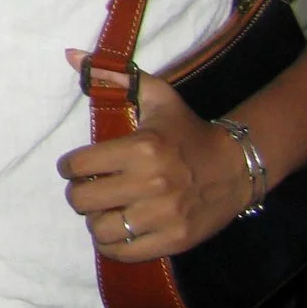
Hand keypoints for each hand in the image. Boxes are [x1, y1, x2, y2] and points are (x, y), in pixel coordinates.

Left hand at [55, 50, 256, 261]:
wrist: (237, 166)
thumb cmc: (188, 130)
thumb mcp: (157, 95)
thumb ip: (113, 76)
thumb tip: (70, 55)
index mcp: (143, 148)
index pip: (79, 165)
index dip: (69, 167)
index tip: (75, 168)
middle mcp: (152, 183)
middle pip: (82, 200)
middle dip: (79, 194)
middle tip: (89, 189)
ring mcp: (164, 215)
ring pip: (100, 230)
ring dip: (95, 221)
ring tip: (105, 210)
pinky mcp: (175, 240)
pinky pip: (124, 252)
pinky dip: (112, 245)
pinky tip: (117, 231)